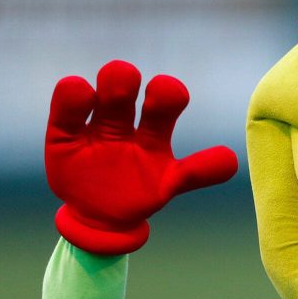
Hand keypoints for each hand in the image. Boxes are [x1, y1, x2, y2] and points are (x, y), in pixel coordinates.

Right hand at [45, 60, 237, 254]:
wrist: (102, 219)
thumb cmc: (140, 192)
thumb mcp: (171, 183)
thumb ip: (200, 171)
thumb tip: (232, 159)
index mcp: (154, 132)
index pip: (164, 102)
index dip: (169, 95)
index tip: (172, 93)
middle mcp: (125, 124)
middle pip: (125, 92)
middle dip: (126, 82)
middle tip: (130, 80)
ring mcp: (95, 130)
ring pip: (99, 100)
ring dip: (103, 89)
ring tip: (97, 90)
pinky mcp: (65, 138)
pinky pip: (66, 114)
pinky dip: (69, 99)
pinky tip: (76, 89)